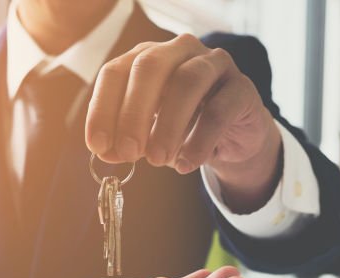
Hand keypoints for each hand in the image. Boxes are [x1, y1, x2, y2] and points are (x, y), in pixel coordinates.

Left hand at [85, 34, 281, 211]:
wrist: (231, 139)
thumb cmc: (180, 130)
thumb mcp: (146, 137)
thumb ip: (125, 141)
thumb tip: (106, 152)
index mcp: (146, 58)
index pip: (115, 72)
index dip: (102, 109)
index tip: (98, 146)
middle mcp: (178, 51)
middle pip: (149, 67)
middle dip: (133, 112)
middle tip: (129, 152)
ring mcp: (213, 64)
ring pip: (187, 82)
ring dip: (167, 125)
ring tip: (158, 160)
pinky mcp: (241, 87)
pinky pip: (219, 109)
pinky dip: (200, 140)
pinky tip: (186, 164)